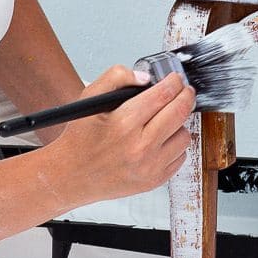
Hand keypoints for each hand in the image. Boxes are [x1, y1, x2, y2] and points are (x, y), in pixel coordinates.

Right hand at [47, 63, 194, 205]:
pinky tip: (161, 140)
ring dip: (179, 123)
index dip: (174, 82)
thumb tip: (145, 78)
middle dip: (185, 96)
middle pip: (180, 112)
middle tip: (183, 91)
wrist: (72, 176)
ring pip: (184, 135)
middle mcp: (140, 147)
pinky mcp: (154, 181)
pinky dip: (174, 145)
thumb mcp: (90, 98)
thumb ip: (117, 77)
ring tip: (166, 119)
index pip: (163, 95)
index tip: (176, 79)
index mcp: (124, 123)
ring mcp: (149, 167)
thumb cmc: (81, 138)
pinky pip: (181, 156)